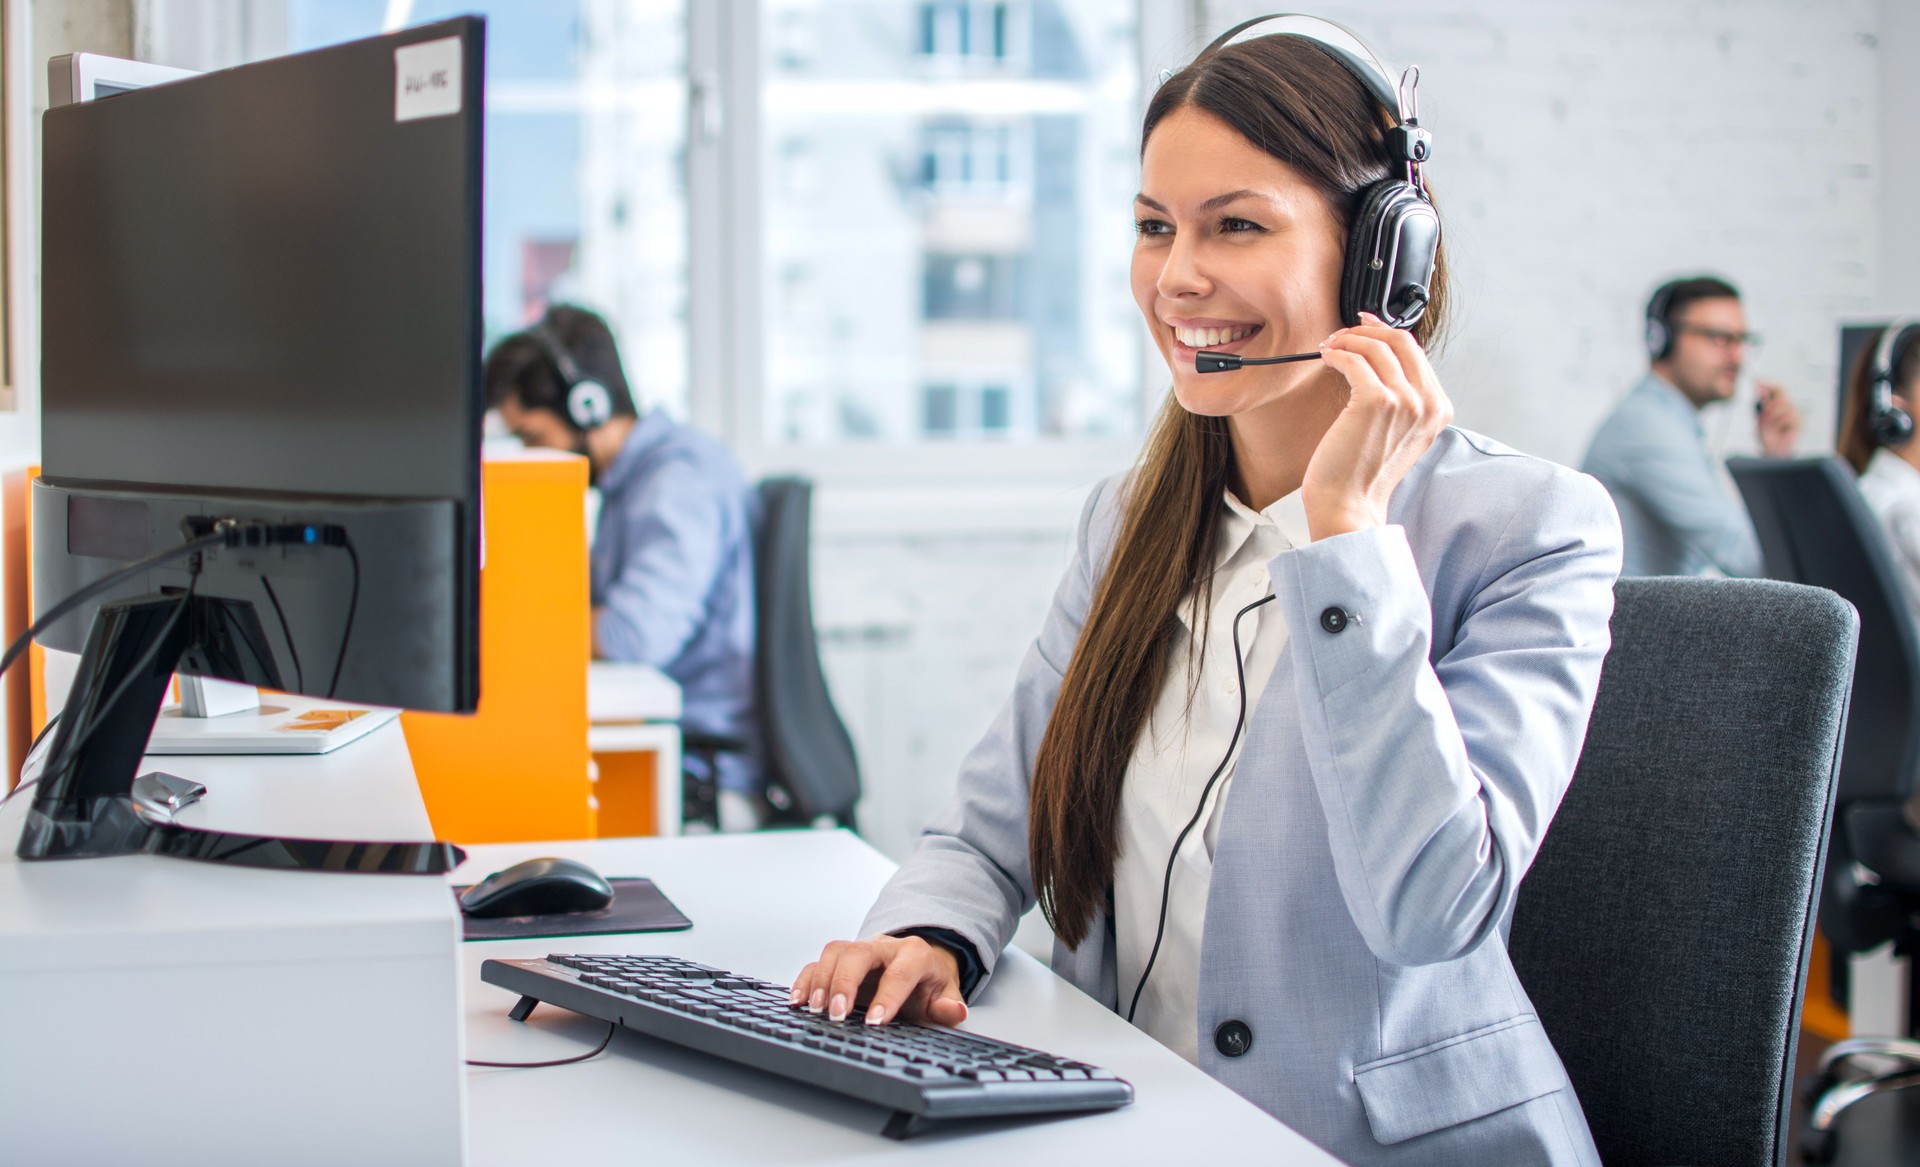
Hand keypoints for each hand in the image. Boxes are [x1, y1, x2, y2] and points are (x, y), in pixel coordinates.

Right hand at [791, 934, 967, 1027]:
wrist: (916, 966)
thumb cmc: (926, 986)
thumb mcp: (943, 997)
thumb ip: (947, 1007)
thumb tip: (955, 1012)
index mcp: (914, 954)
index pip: (900, 972)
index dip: (887, 996)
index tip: (875, 1022)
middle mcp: (884, 947)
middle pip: (859, 953)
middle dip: (845, 983)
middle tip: (838, 1015)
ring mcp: (859, 950)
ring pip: (836, 952)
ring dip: (822, 981)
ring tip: (815, 1010)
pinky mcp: (840, 960)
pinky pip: (817, 962)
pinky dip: (805, 980)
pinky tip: (799, 1001)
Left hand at [1305, 313, 1453, 539]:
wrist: (1349, 504)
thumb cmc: (1363, 471)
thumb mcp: (1398, 431)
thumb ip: (1402, 398)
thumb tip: (1379, 356)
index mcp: (1438, 409)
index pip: (1416, 353)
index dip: (1386, 333)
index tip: (1364, 327)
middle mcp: (1427, 403)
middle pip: (1402, 342)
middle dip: (1368, 331)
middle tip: (1342, 335)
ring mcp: (1405, 401)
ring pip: (1377, 347)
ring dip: (1348, 340)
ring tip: (1330, 347)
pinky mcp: (1376, 401)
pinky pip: (1354, 360)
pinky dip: (1337, 353)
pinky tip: (1326, 357)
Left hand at [1755, 380, 1800, 456]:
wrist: (1772, 452)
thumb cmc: (1767, 436)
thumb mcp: (1760, 416)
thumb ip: (1762, 402)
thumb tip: (1759, 386)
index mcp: (1779, 404)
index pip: (1778, 387)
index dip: (1768, 383)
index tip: (1756, 381)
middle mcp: (1789, 406)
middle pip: (1781, 391)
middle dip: (1769, 401)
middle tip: (1763, 413)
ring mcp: (1795, 413)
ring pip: (1783, 404)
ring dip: (1771, 415)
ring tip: (1769, 426)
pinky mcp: (1800, 422)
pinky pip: (1787, 415)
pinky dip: (1778, 422)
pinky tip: (1778, 430)